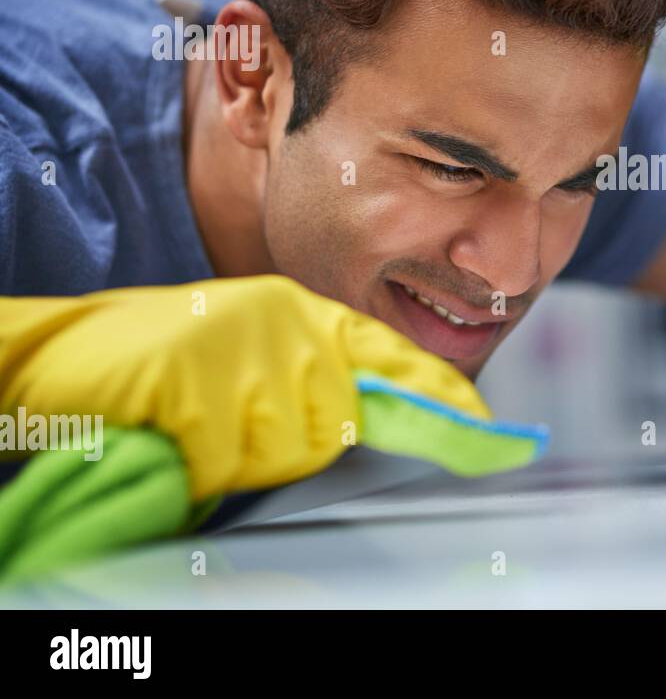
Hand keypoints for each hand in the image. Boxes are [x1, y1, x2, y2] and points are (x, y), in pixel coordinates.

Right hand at [0, 275, 545, 500]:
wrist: (69, 354)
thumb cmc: (163, 361)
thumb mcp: (252, 355)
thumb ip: (312, 380)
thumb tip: (361, 423)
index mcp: (302, 313)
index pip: (392, 357)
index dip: (441, 397)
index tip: (492, 433)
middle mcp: (286, 324)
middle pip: (334, 422)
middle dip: (287, 439)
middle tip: (226, 417)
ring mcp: (243, 351)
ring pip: (285, 445)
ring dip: (239, 451)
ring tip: (194, 418)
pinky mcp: (199, 385)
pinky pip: (230, 455)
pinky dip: (199, 455)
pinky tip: (171, 423)